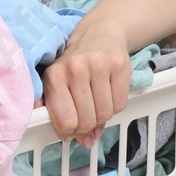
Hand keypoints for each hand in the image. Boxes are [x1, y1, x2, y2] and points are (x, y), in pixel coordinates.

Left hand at [42, 18, 131, 140]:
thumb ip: (55, 111)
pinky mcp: (120, 65)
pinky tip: (109, 94)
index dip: (70, 131)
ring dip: (102, 116)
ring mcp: (99, 65)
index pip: (66, 121)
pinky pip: (120, 104)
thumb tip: (70, 139)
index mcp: (54, 76)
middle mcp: (76, 69)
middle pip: (86, 121)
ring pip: (105, 114)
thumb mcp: (56, 84)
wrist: (99, 35)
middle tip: (87, 118)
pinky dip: (115, 106)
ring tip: (97, 104)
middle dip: (87, 126)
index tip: (72, 128)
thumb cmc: (75, 66)